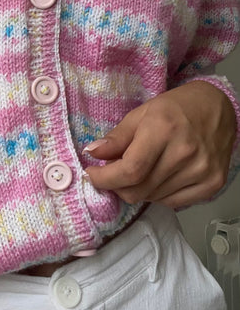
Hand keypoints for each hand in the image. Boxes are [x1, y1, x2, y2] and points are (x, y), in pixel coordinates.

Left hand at [84, 81, 236, 208]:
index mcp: (164, 130)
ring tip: (138, 170)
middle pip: (139, 189)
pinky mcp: (212, 183)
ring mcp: (202, 171)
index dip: (105, 178)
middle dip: (116, 186)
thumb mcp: (141, 113)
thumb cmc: (177, 107)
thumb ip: (116, 137)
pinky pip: (173, 203)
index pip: (130, 170)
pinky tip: (157, 177)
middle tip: (111, 174)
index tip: (92, 174)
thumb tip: (92, 153)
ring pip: (152, 198)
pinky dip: (157, 195)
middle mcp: (185, 153)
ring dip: (137, 189)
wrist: (217, 107)